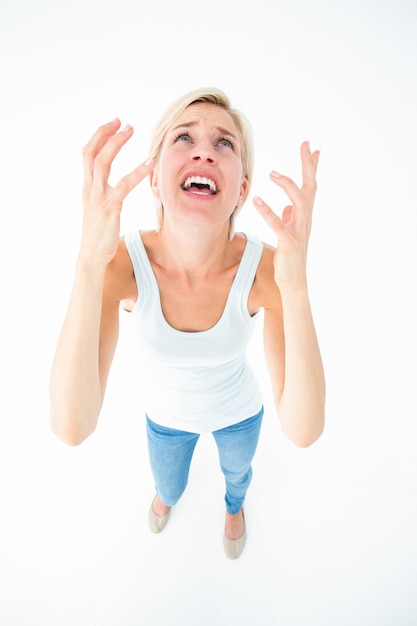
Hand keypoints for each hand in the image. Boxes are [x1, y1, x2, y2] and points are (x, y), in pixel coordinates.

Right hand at [80, 118, 154, 265]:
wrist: (92, 257)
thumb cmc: (100, 236)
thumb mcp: (98, 209)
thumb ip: (103, 194)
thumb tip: (113, 185)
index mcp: (87, 188)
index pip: (88, 154)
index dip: (99, 137)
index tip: (113, 124)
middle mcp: (90, 189)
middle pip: (92, 152)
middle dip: (106, 133)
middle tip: (123, 122)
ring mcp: (98, 197)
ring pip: (103, 162)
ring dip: (117, 143)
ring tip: (131, 129)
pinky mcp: (109, 207)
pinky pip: (124, 185)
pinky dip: (138, 171)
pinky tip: (150, 163)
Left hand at [254, 141, 318, 289]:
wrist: (293, 282)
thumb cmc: (290, 258)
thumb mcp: (290, 234)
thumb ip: (290, 219)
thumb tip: (288, 207)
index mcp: (304, 216)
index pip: (310, 186)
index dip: (311, 167)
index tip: (312, 148)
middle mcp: (305, 220)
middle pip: (310, 188)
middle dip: (308, 166)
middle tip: (305, 146)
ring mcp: (299, 232)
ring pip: (300, 202)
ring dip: (288, 185)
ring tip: (272, 173)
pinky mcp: (289, 244)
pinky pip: (280, 225)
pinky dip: (268, 212)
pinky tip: (257, 200)